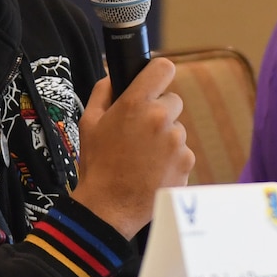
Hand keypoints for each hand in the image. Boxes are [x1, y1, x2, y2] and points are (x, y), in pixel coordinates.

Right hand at [72, 57, 195, 238]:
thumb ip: (103, 92)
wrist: (108, 207)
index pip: (164, 68)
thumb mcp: (89, 123)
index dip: (159, 74)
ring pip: (177, 129)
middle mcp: (161, 118)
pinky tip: (152, 171)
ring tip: (144, 158)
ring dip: (165, 138)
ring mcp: (177, 142)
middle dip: (160, 112)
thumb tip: (114, 75)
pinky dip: (171, 160)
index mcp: (136, 104)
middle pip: (173, 101)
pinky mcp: (186, 163)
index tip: (154, 84)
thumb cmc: (97, 164)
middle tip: (140, 133)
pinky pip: (182, 153)